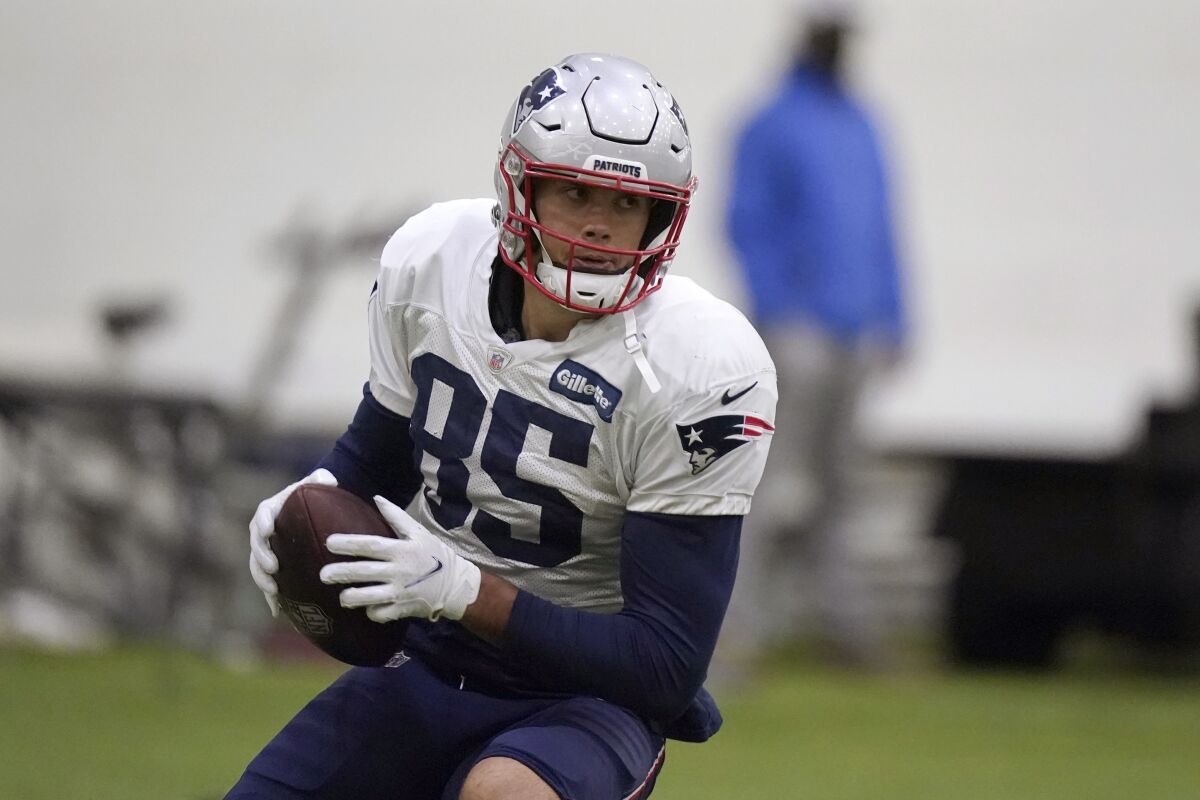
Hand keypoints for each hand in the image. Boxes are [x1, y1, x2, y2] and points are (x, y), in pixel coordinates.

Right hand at [248, 468, 338, 616]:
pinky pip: (268, 582)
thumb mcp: (320, 482)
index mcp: (272, 509)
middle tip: (274, 568)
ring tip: (274, 591)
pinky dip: (271, 597)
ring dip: (262, 579)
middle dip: (261, 557)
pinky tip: (278, 612)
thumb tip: (328, 480)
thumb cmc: (317, 494)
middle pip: (256, 545)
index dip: (263, 523)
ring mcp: (267, 550)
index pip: (262, 515)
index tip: (268, 531)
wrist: (316, 510)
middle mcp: (264, 531)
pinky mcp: (274, 566)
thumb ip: (322, 479)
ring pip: (257, 566)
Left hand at [319, 496, 481, 621]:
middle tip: (322, 575)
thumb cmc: (434, 555)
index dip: (349, 544)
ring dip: (352, 597)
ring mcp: (400, 592)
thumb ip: (396, 517)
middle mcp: (399, 571)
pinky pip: (381, 614)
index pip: (371, 545)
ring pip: (369, 597)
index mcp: (402, 550)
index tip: (329, 542)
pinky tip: (366, 607)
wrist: (455, 584)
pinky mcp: (403, 609)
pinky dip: (371, 612)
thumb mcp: (418, 532)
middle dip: (341, 573)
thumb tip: (376, 498)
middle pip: (365, 572)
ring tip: (341, 596)